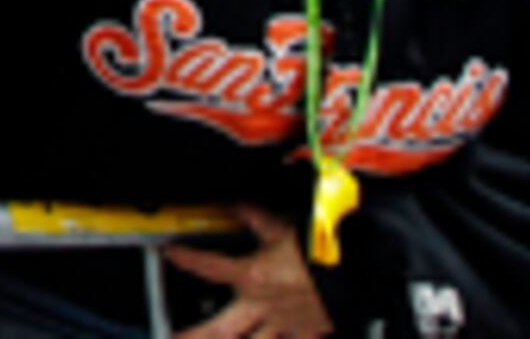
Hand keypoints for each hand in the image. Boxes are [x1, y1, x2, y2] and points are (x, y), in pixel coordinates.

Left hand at [162, 208, 333, 338]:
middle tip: (172, 338)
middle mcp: (263, 306)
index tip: (169, 254)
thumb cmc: (322, 252)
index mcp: (253, 277)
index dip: (185, 258)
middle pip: (222, 328)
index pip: (208, 266)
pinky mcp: (305, 333)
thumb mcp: (283, 229)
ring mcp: (284, 324)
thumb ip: (254, 217)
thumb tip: (235, 204)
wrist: (360, 273)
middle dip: (196, 335)